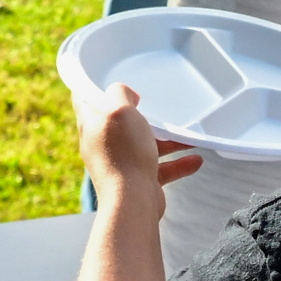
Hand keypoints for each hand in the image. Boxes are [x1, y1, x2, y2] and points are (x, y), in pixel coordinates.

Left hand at [75, 80, 200, 195]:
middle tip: (154, 107)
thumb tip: (126, 94)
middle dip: (140, 116)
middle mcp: (103, 145)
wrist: (132, 202)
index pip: (85, 100)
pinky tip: (196, 159)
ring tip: (188, 135)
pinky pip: (160, 169)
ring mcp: (120, 164)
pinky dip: (178, 164)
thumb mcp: (119, 110)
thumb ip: (119, 93)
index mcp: (91, 125)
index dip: (93, 87)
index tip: (107, 78)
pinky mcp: (138, 181)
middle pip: (119, 124)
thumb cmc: (124, 155)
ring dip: (167, 140)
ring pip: (144, 146)